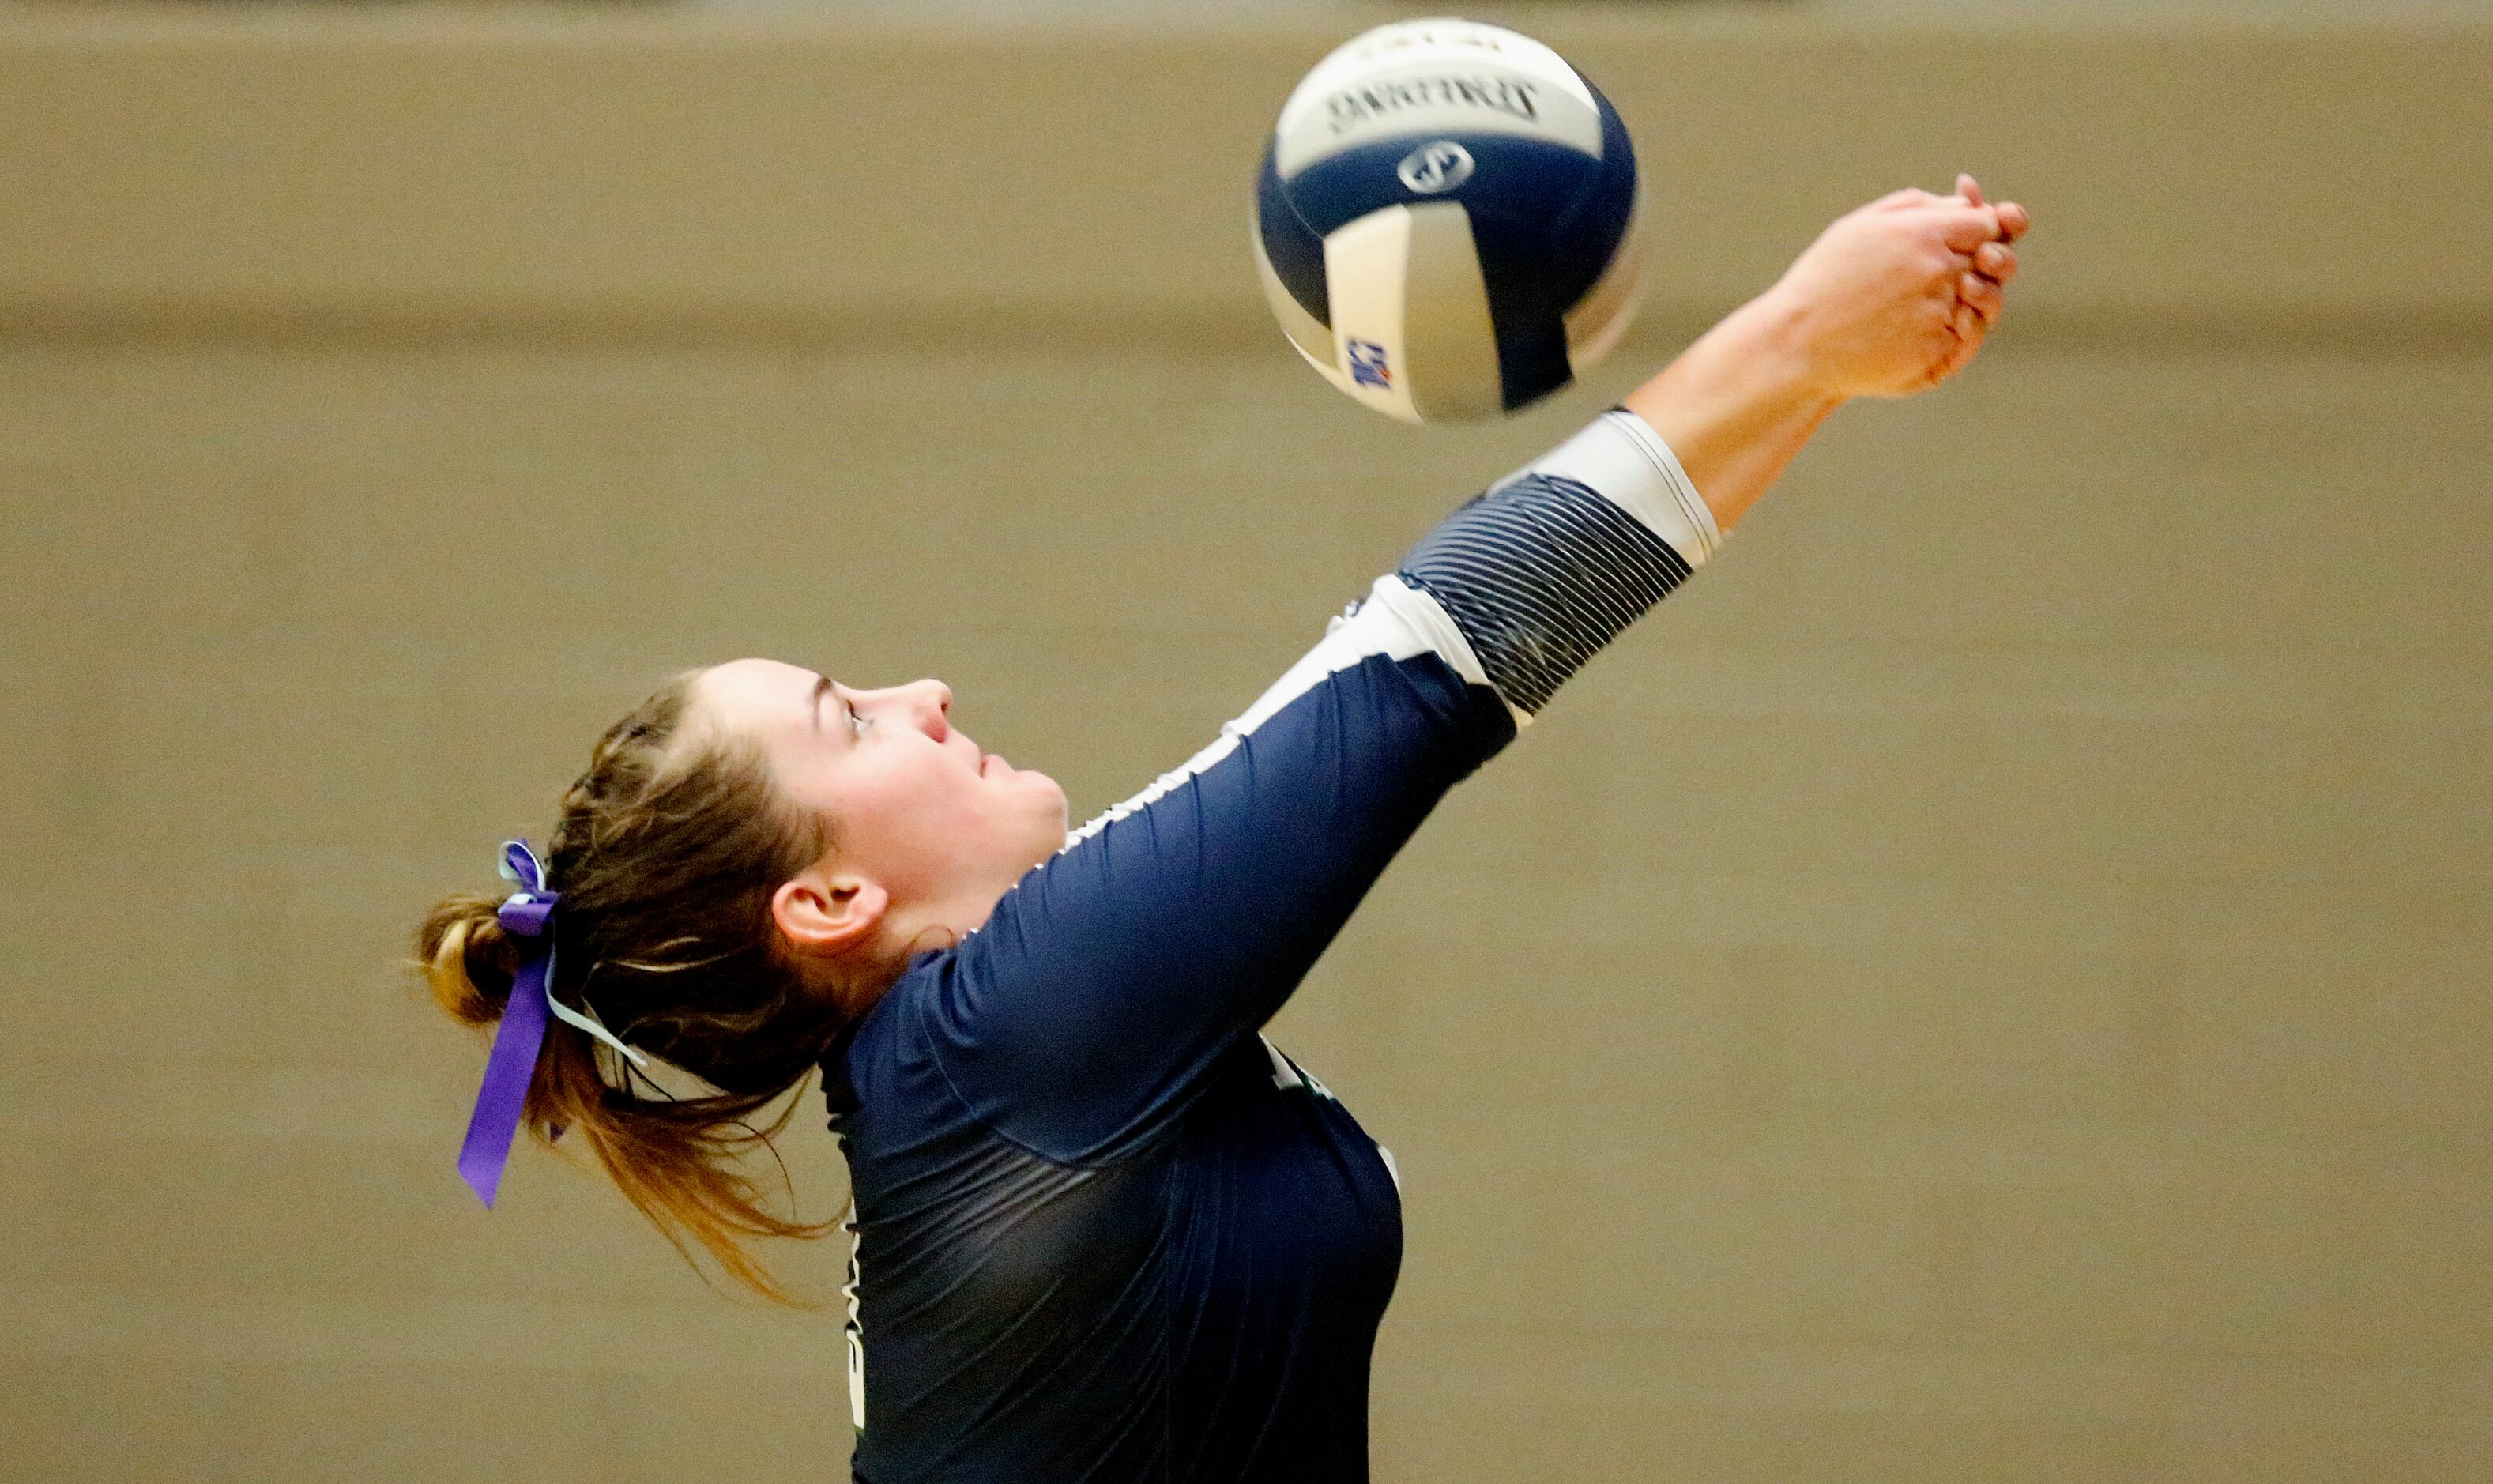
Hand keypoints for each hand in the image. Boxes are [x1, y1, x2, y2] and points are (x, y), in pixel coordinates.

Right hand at [1767, 173, 2029, 399]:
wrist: (1797, 345)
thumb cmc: (1826, 281)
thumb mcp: (1861, 226)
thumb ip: (1918, 206)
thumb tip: (1967, 202)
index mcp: (1923, 232)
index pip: (1988, 223)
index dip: (1981, 232)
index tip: (1964, 242)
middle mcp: (1938, 271)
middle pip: (1993, 261)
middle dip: (1980, 265)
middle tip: (1946, 277)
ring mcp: (1941, 313)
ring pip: (1985, 302)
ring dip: (1968, 302)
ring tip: (1926, 305)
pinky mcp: (1938, 353)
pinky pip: (1967, 339)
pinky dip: (1952, 335)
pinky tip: (1916, 333)